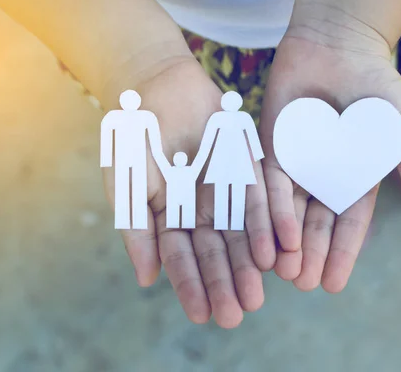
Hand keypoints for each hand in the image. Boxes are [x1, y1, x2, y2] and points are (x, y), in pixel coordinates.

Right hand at [102, 59, 275, 327]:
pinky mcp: (248, 167)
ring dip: (249, 264)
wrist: (156, 84)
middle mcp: (201, 209)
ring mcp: (226, 189)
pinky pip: (260, 199)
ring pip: (241, 233)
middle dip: (226, 282)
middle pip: (216, 252)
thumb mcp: (126, 183)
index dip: (191, 286)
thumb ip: (136, 230)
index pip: (182, 259)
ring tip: (258, 294)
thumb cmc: (133, 136)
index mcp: (170, 217)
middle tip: (238, 314)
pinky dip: (266, 225)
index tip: (202, 316)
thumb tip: (147, 280)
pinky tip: (274, 251)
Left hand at [259, 24, 400, 291]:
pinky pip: (268, 184)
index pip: (349, 226)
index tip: (334, 284)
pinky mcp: (272, 148)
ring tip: (285, 273)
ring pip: (289, 212)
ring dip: (287, 242)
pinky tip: (270, 234)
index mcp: (356, 181)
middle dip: (311, 255)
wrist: (339, 45)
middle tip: (305, 284)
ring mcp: (297, 165)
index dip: (342, 254)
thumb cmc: (378, 88)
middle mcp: (324, 179)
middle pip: (316, 225)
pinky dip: (270, 210)